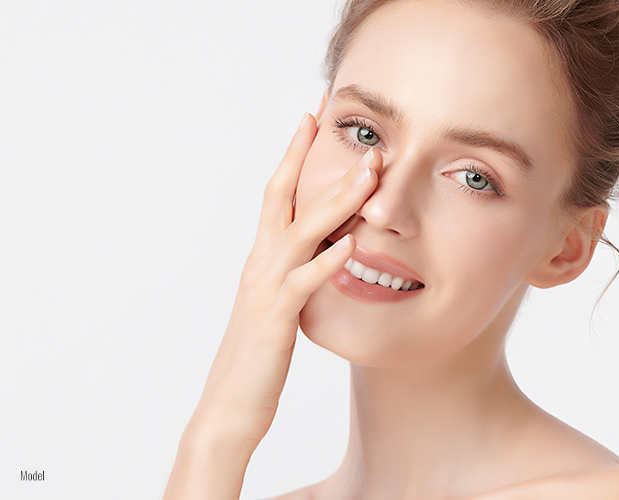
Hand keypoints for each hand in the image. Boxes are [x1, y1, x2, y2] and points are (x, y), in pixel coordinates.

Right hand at [186, 113, 380, 455]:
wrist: (228, 410)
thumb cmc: (257, 362)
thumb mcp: (278, 309)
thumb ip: (294, 277)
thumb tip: (323, 253)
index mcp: (261, 260)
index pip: (276, 195)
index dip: (292, 156)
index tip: (311, 119)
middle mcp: (259, 265)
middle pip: (284, 199)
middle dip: (313, 160)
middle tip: (348, 131)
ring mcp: (265, 290)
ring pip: (301, 233)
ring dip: (335, 201)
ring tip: (368, 175)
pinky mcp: (276, 321)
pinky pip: (302, 285)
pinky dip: (326, 262)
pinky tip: (351, 246)